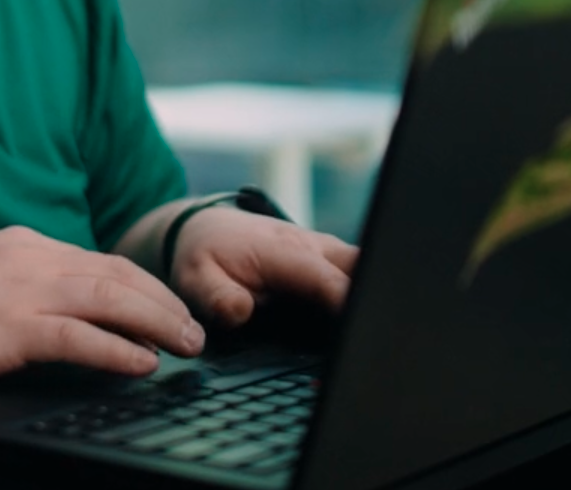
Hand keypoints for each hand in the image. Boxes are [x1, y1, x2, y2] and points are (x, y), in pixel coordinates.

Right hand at [0, 226, 206, 392]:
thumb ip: (8, 282)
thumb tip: (46, 305)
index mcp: (15, 243)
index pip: (95, 258)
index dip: (139, 282)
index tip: (164, 305)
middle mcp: (25, 257)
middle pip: (115, 272)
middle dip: (162, 300)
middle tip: (194, 328)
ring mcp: (19, 290)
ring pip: (110, 298)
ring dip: (157, 322)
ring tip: (186, 345)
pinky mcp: (11, 327)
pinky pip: (81, 337)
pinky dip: (119, 349)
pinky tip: (142, 363)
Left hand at [170, 207, 358, 327]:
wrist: (205, 228)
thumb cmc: (204, 255)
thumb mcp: (197, 279)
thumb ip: (218, 298)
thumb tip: (241, 311)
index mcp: (284, 251)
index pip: (327, 279)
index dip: (348, 304)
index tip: (360, 335)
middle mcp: (314, 247)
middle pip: (363, 270)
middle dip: (373, 301)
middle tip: (372, 342)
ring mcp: (326, 251)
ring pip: (366, 271)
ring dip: (370, 301)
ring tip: (368, 342)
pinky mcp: (330, 260)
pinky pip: (358, 277)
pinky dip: (362, 299)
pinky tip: (357, 332)